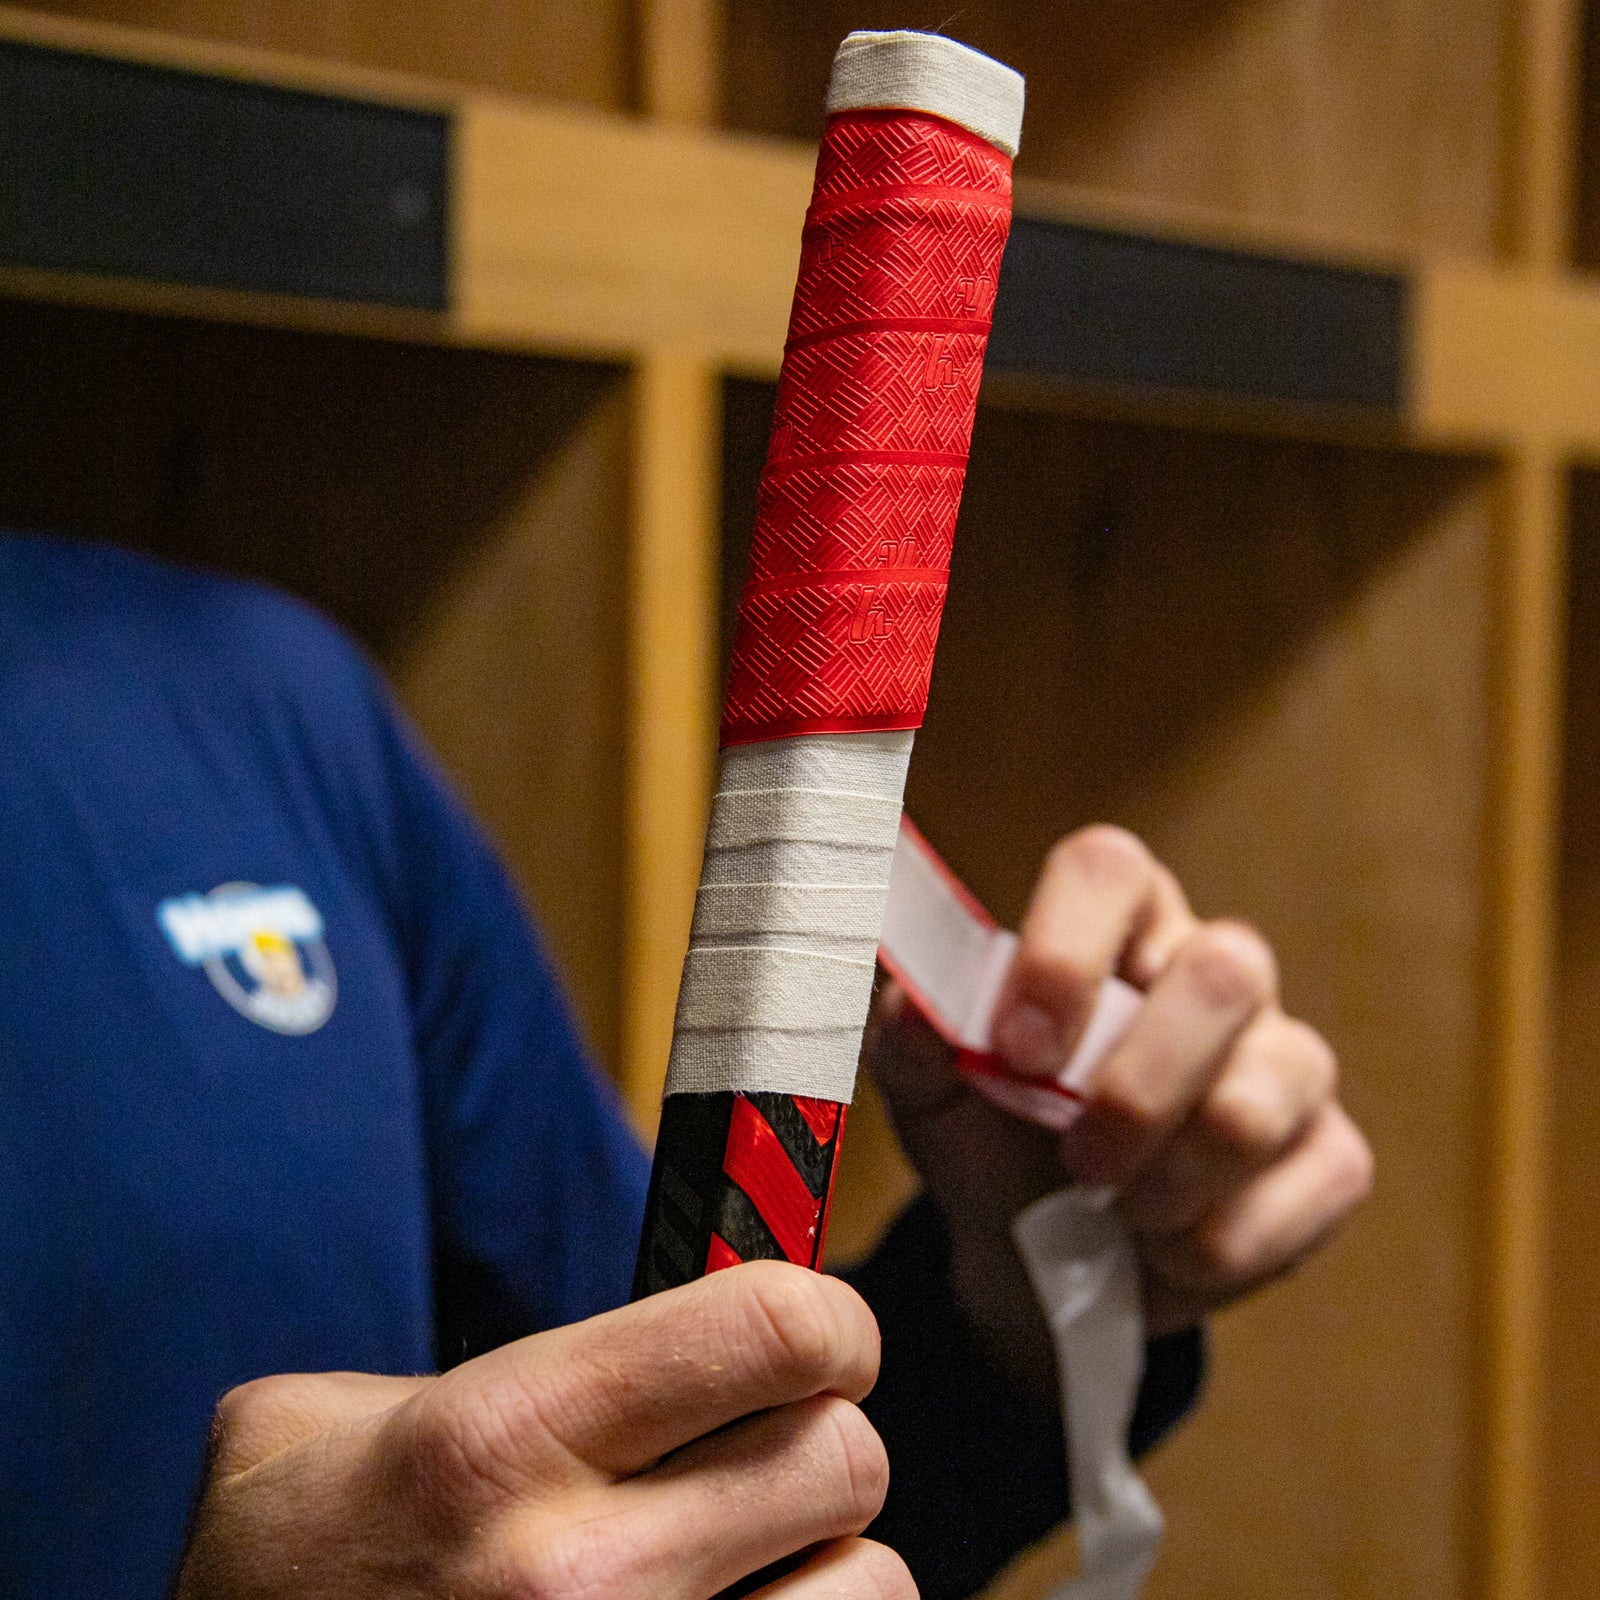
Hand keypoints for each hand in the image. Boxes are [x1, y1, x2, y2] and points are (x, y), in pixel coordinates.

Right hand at [175, 1263, 911, 1599]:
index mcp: (502, 1443)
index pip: (772, 1330)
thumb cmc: (282, 1573)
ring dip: (823, 1560)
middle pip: (843, 1454)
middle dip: (818, 1435)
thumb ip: (500, 1354)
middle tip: (764, 1446)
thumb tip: (681, 1322)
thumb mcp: (325, 1421)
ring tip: (750, 1559)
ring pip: (870, 1584)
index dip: (822, 1317)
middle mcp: (578, 1579)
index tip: (814, 1334)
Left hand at [867, 826, 1372, 1379]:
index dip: (1067, 953)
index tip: (1018, 1052)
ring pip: (1267, 1089)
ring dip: (1171, 1181)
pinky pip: (1313, 1183)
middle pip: (1221, 971)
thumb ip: (914, 1038)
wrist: (1040, 1263)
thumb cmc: (990, 1141)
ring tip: (1117, 1212)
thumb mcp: (931, 1093)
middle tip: (1076, 1161)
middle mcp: (1212, 969)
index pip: (1109, 868)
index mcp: (1111, 925)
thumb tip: (910, 1001)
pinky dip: (1219, 1244)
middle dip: (1137, 1090)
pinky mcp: (1332, 1152)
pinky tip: (1169, 1251)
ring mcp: (1284, 1058)